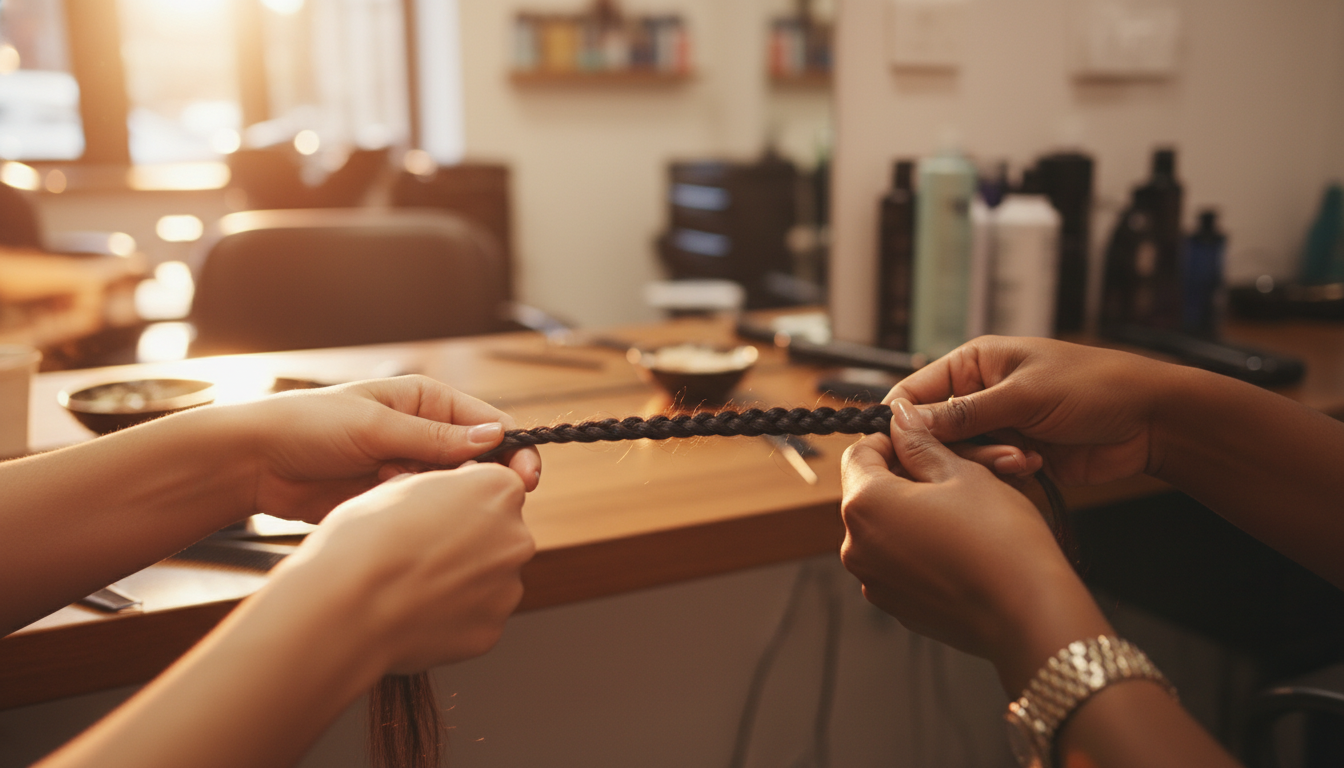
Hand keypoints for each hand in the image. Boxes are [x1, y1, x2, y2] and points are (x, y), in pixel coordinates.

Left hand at [233, 375, 540, 522]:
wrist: (254, 464)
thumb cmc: (308, 427)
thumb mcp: (375, 426)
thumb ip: (435, 438)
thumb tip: (495, 438)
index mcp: (428, 402)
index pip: (489, 425)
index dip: (513, 450)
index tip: (525, 478)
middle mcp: (426, 434)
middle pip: (479, 463)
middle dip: (478, 482)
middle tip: (473, 501)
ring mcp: (410, 469)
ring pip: (454, 492)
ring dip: (441, 499)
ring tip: (403, 492)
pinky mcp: (394, 501)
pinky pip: (426, 512)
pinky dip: (421, 517)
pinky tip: (396, 512)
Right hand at [274, 465, 534, 672]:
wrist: (347, 605)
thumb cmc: (364, 538)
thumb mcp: (402, 486)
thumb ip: (442, 488)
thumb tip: (447, 498)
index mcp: (498, 490)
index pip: (496, 488)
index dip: (462, 500)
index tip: (434, 514)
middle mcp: (516, 537)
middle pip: (500, 535)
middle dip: (470, 542)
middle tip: (421, 554)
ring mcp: (508, 588)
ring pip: (490, 579)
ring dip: (463, 581)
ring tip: (413, 587)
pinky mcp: (491, 630)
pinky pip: (477, 617)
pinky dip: (454, 616)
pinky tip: (417, 613)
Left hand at [841, 399, 1109, 687]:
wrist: (1030, 615)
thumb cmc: (1000, 539)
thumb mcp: (962, 473)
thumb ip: (920, 444)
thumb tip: (898, 418)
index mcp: (864, 505)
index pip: (859, 454)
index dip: (891, 439)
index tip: (925, 438)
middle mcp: (856, 547)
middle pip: (872, 492)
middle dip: (910, 476)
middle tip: (959, 470)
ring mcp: (874, 581)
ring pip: (888, 528)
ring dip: (918, 511)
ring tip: (968, 507)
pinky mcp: (897, 606)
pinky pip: (901, 562)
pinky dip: (923, 546)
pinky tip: (964, 544)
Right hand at [888, 336, 1174, 486]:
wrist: (1151, 420)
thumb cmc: (1093, 387)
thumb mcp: (1023, 395)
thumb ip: (963, 413)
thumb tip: (904, 422)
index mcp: (974, 364)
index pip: (914, 391)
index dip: (901, 420)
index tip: (896, 446)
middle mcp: (980, 395)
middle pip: (934, 432)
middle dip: (959, 448)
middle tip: (994, 452)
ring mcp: (998, 427)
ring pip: (962, 458)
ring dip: (989, 463)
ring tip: (1024, 459)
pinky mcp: (1017, 456)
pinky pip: (989, 473)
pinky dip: (1006, 474)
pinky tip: (1034, 466)